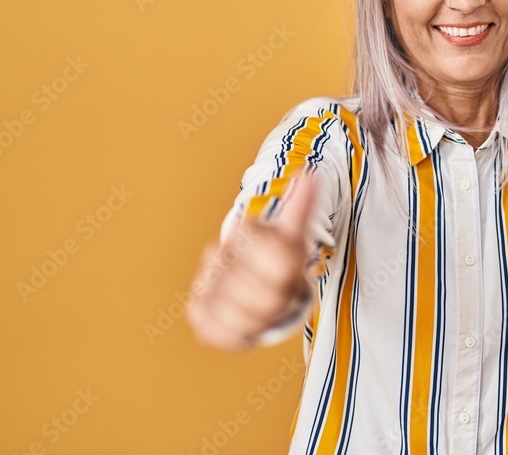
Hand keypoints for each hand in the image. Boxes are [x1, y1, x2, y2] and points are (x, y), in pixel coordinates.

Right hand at [187, 172, 317, 350]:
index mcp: (247, 233)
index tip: (291, 273)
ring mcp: (205, 283)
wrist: (248, 276)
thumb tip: (310, 172)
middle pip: (267, 298)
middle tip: (280, 294)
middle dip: (281, 302)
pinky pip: (220, 334)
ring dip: (262, 320)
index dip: (292, 278)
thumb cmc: (277, 256)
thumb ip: (304, 207)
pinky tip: (246, 322)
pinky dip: (238, 335)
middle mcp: (218, 255)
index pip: (283, 265)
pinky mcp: (198, 312)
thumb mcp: (294, 234)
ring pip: (244, 319)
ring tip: (265, 309)